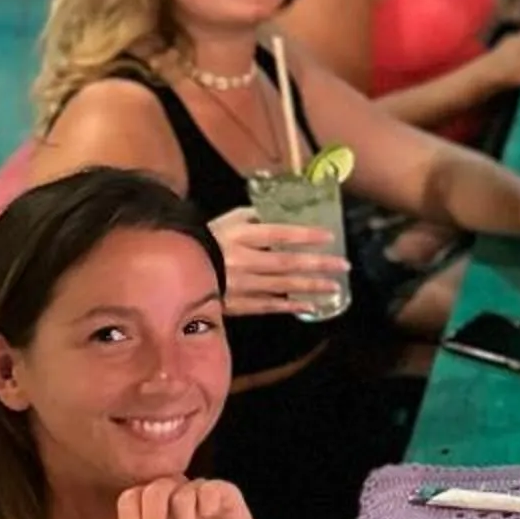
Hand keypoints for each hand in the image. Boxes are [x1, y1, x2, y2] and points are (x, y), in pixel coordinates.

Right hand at [209, 205, 346, 316]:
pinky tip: (310, 306)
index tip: (329, 236)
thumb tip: (281, 212)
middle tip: (343, 265)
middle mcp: (242, 260)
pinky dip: (290, 306)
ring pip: (282, 286)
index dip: (305, 235)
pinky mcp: (237, 304)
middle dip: (317, 264)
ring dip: (310, 287)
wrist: (176, 270)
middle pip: (286, 263)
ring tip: (335, 287)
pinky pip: (269, 306)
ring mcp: (241, 284)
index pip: (278, 233)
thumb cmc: (208, 240)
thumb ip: (254, 216)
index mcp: (239, 236)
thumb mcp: (228, 221)